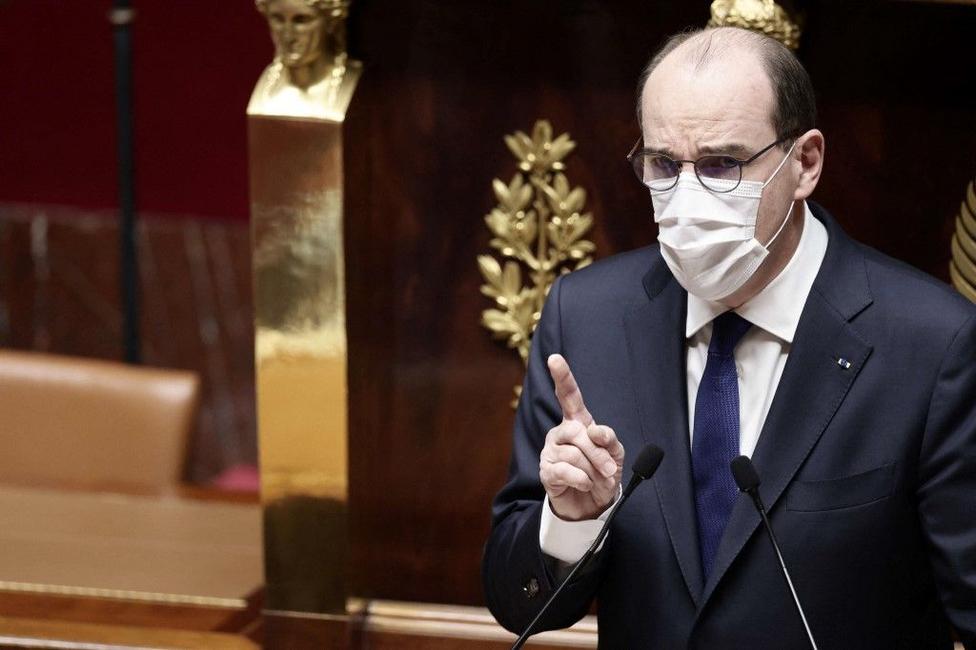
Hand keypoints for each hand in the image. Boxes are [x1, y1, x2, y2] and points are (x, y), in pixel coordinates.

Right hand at [539, 354, 624, 520]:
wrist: (593, 504)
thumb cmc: (602, 473)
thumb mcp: (615, 454)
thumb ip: (608, 439)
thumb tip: (594, 431)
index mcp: (577, 422)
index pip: (568, 395)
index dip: (562, 377)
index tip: (555, 358)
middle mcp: (561, 433)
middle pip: (577, 432)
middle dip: (598, 453)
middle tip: (609, 469)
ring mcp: (551, 451)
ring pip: (574, 454)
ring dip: (593, 471)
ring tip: (596, 479)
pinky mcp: (546, 471)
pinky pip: (566, 471)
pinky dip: (583, 480)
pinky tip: (585, 484)